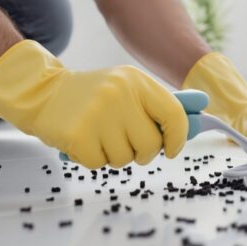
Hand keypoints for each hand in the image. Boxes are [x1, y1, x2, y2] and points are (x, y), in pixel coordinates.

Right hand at [0, 40, 187, 167]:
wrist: (43, 92)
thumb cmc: (93, 96)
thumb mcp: (129, 88)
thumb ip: (164, 103)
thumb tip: (203, 107)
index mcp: (136, 81)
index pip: (173, 115)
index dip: (178, 138)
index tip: (172, 148)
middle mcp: (119, 95)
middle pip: (150, 145)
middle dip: (141, 151)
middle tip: (124, 139)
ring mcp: (97, 115)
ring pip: (125, 159)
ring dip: (114, 155)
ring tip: (100, 135)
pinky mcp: (77, 134)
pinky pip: (99, 164)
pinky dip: (93, 158)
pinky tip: (84, 140)